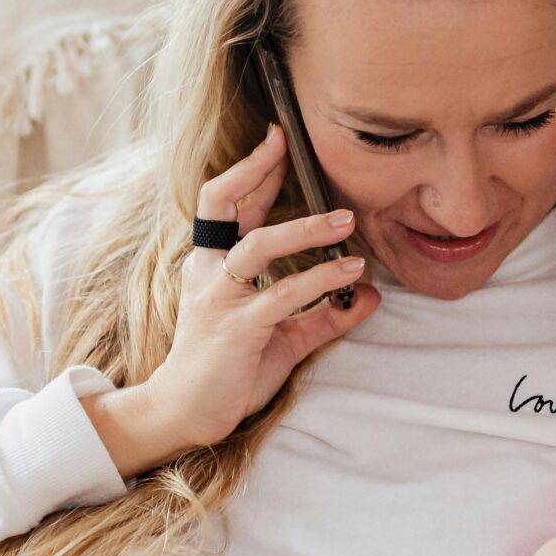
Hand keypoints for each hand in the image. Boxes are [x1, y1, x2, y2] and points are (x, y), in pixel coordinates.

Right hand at [85, 125, 379, 473]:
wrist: (187, 413)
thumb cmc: (228, 371)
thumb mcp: (284, 335)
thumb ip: (323, 313)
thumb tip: (369, 295)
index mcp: (212, 265)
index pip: (227, 205)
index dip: (252, 170)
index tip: (278, 142)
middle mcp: (209, 272)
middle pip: (222, 204)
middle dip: (255, 170)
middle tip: (289, 145)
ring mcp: (220, 297)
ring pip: (260, 243)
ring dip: (307, 227)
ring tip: (348, 219)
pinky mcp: (236, 326)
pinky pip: (281, 293)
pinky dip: (319, 277)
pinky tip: (349, 270)